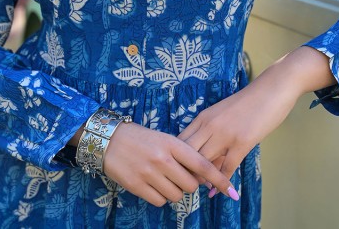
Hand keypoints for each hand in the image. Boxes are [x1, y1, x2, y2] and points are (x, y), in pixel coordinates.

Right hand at [103, 122, 238, 205]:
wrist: (108, 139)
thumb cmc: (139, 137)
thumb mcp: (163, 139)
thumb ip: (181, 154)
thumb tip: (199, 176)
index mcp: (172, 143)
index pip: (202, 164)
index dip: (218, 179)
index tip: (231, 191)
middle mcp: (163, 159)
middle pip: (190, 185)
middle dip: (189, 185)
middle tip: (180, 177)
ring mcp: (149, 173)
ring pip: (176, 195)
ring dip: (174, 191)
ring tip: (163, 179)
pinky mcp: (137, 186)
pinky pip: (159, 201)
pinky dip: (160, 197)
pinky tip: (153, 185)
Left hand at [178, 57, 304, 193]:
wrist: (270, 89)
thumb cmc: (248, 102)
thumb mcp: (222, 114)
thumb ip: (212, 131)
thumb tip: (207, 156)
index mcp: (202, 117)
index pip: (180, 141)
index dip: (177, 158)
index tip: (181, 170)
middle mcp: (209, 125)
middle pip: (187, 153)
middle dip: (185, 170)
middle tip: (189, 183)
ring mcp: (224, 134)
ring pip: (203, 162)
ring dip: (202, 178)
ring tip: (202, 189)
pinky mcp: (241, 142)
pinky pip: (227, 167)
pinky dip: (223, 181)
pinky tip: (222, 191)